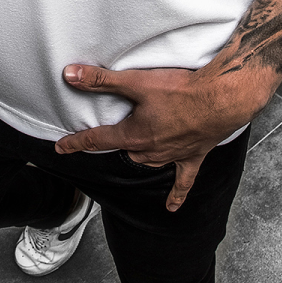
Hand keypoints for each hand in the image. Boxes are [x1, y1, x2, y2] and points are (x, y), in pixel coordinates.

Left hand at [54, 64, 252, 211]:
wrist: (221, 99)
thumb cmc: (182, 91)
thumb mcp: (137, 82)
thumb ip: (102, 80)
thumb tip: (71, 75)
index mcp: (134, 135)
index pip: (96, 140)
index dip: (76, 142)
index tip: (60, 148)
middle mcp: (150, 151)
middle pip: (124, 149)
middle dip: (116, 141)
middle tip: (111, 131)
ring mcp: (172, 156)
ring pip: (147, 161)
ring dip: (140, 155)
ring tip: (136, 145)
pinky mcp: (192, 156)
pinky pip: (182, 181)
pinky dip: (176, 194)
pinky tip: (171, 207)